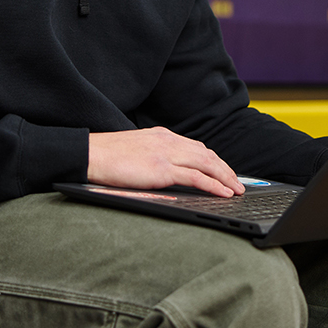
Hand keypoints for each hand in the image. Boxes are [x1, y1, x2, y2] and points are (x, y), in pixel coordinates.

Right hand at [87, 127, 245, 196]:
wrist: (90, 154)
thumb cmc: (107, 155)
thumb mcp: (136, 149)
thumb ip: (154, 155)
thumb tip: (164, 168)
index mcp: (162, 135)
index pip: (196, 147)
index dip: (214, 160)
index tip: (224, 171)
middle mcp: (168, 141)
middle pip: (207, 154)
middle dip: (225, 169)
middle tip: (237, 183)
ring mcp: (166, 154)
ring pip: (206, 164)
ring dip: (225, 177)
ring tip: (236, 189)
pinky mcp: (161, 169)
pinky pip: (196, 177)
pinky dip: (214, 185)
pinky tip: (223, 192)